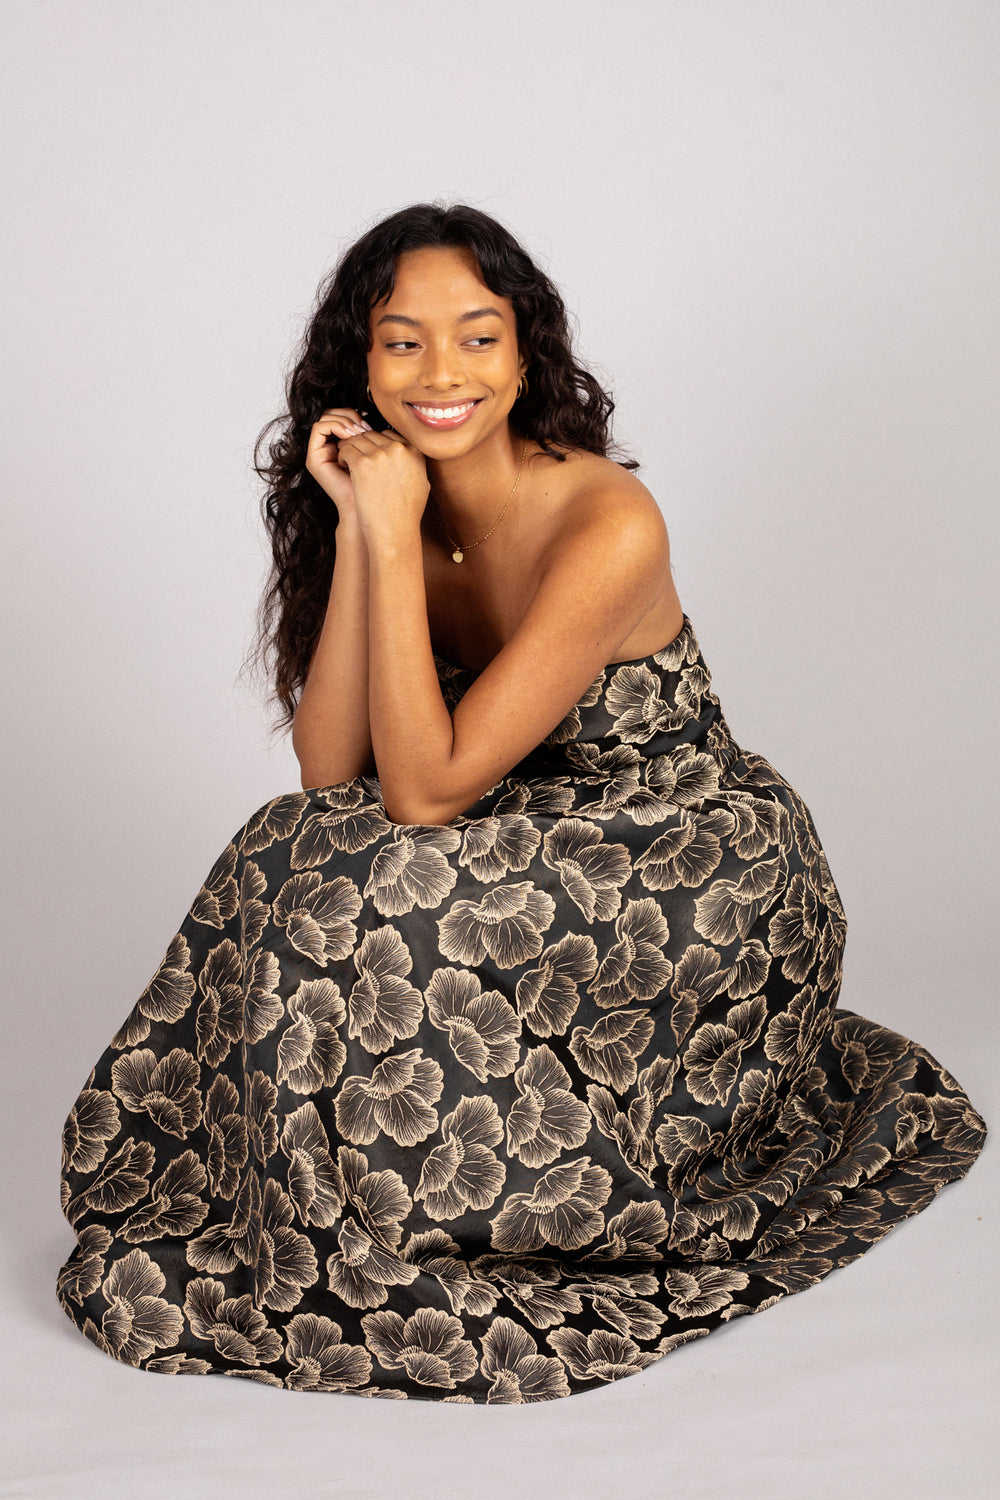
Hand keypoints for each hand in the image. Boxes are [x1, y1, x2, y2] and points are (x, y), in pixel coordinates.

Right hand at [305, 408, 372, 520]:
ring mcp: (320, 452)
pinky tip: (350, 435)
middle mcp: (330, 447)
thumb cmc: (378, 490)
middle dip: (351, 414)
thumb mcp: (382, 459)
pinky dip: (335, 425)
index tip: (373, 424)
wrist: (366, 511)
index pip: (346, 416)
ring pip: (326, 416)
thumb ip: (379, 440)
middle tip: (365, 426)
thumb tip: (383, 420)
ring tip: (358, 431)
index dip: (359, 415)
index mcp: (346, 446)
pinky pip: (319, 427)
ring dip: (344, 419)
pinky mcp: (313, 457)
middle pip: (334, 413)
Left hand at [333, 426, 430, 551]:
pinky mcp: (363, 463)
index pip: (389, 435)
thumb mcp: (421, 484)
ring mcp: (380, 455)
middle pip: (372, 435)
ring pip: (357, 440)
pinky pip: (346, 449)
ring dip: (350, 450)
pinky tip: (344, 468)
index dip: (377, 446)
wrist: (395, 532)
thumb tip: (409, 455)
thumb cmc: (406, 514)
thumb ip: (415, 465)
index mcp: (414, 452)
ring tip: (349, 465)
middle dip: (362, 447)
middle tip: (357, 461)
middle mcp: (399, 449)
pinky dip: (342, 457)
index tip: (372, 458)